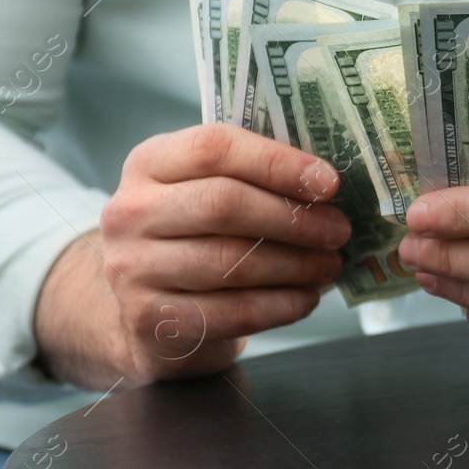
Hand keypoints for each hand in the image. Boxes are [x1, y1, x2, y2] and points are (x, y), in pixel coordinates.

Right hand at [34, 124, 350, 388]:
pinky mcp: (150, 320)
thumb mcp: (208, 192)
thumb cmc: (196, 238)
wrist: (149, 312)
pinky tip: (306, 299)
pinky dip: (281, 305)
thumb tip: (328, 184)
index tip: (330, 183)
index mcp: (149, 163)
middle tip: (338, 231)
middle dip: (294, 219)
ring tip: (330, 265)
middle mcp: (130, 212)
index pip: (214, 148)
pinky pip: (232, 311)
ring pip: (231, 261)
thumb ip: (254, 178)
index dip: (278, 163)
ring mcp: (132, 268)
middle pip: (224, 204)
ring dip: (296, 265)